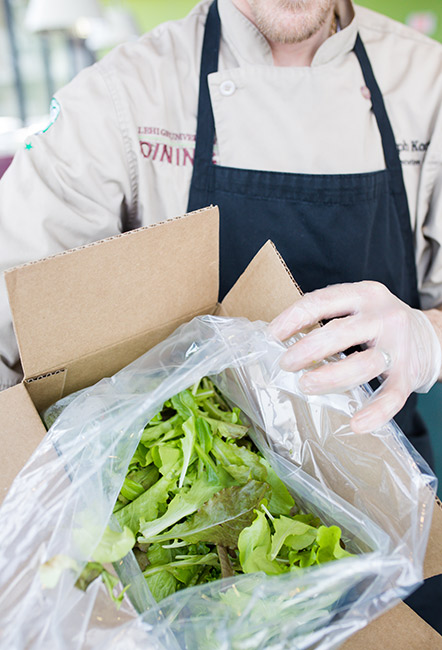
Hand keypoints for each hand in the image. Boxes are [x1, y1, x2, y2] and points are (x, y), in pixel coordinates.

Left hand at [269, 281, 441, 432]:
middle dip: (308, 350)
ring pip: (363, 365)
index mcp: (364, 294)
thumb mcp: (357, 306)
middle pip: (340, 333)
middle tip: (286, 364)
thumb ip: (327, 315)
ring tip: (306, 385)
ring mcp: (398, 347)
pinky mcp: (409, 375)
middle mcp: (383, 317)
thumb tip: (279, 336)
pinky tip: (356, 424)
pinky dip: (375, 413)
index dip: (293, 318)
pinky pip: (392, 396)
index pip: (322, 301)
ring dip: (330, 377)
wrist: (430, 335)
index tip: (272, 335)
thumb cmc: (379, 323)